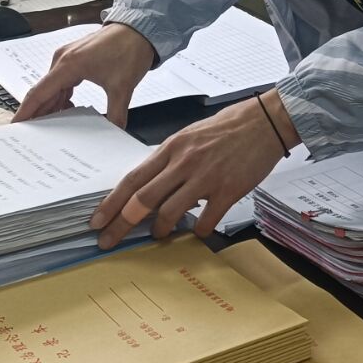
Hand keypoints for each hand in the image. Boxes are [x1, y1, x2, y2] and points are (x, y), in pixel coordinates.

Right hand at [14, 22, 157, 126]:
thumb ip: (116, 114)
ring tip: (50, 128)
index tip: (16, 126)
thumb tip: (113, 133)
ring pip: (53, 87)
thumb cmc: (129, 49)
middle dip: (37, 113)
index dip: (26, 112)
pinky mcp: (76, 58)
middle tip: (32, 135)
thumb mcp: (122, 87)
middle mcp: (63, 59)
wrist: (141, 29)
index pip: (39, 93)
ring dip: (51, 105)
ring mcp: (68, 57)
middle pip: (43, 91)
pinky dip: (62, 96)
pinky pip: (62, 80)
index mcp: (68, 65)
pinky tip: (67, 109)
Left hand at [90, 95, 292, 247]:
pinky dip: (198, 231)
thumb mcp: (190, 136)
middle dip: (121, 224)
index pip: (132, 179)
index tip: (97, 221)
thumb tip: (150, 184)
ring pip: (170, 212)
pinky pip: (206, 221)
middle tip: (108, 241)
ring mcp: (206, 177)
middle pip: (143, 199)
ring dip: (159, 229)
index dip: (111, 203)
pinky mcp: (228, 191)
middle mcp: (184, 162)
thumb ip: (170, 160)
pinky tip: (198, 231)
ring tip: (158, 235)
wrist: (265, 122)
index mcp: (172, 148)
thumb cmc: (228, 127)